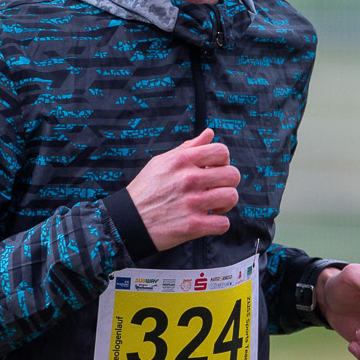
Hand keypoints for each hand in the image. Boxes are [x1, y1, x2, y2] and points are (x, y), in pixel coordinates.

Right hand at [126, 128, 239, 251]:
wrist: (128, 221)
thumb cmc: (145, 190)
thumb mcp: (162, 162)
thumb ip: (188, 147)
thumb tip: (209, 133)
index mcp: (182, 160)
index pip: (221, 151)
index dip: (223, 161)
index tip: (214, 170)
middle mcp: (188, 179)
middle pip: (232, 174)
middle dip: (228, 183)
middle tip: (217, 189)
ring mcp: (192, 202)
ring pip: (231, 197)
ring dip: (226, 203)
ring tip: (214, 206)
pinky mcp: (193, 225)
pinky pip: (223, 224)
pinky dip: (219, 224)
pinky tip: (209, 221)